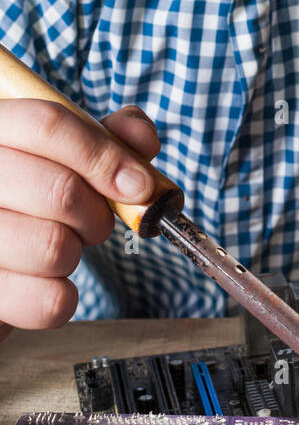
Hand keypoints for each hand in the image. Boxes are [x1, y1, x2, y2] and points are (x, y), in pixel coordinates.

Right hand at [0, 99, 161, 340]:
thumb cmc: (30, 202)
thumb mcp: (65, 157)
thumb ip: (105, 137)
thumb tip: (143, 139)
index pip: (48, 124)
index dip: (104, 154)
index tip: (140, 186)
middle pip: (60, 189)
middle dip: (96, 215)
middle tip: (92, 224)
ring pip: (54, 247)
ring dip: (75, 253)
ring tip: (58, 247)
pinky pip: (47, 301)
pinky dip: (63, 297)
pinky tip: (44, 282)